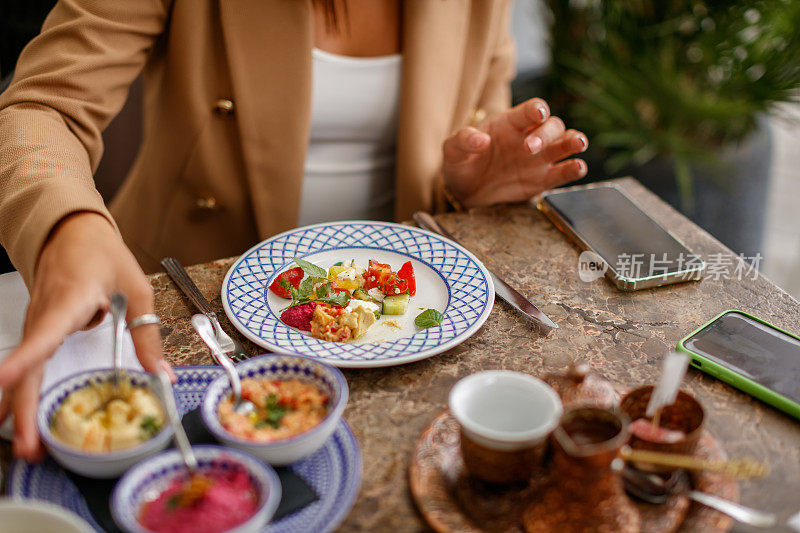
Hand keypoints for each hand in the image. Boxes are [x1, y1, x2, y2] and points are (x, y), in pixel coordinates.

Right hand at [0, 212, 174, 460]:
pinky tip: (18, 423)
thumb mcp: (137, 289)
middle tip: (31, 447)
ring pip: (23, 372)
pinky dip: (22, 395)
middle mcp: (45, 315)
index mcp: (69, 299)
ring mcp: (36, 324)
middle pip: (28, 367)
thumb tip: (163, 374)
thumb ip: (147, 332)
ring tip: (29, 447)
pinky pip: (27, 367)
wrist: (72, 232)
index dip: (25, 360)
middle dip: (23, 407)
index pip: (45, 334)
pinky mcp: (37, 332)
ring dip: (20, 408)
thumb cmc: (104, 256)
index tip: (2, 382)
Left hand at [442, 98, 587, 207]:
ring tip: (579, 146)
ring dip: (573, 142)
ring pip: (565, 144)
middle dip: (546, 134)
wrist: (464, 191)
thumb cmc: (461, 163)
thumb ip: (463, 140)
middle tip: (530, 148)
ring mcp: (539, 158)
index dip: (537, 109)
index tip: (538, 113)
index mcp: (511, 123)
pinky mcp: (543, 180)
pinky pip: (563, 172)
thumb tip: (480, 139)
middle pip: (552, 126)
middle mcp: (530, 137)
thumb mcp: (452, 150)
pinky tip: (577, 167)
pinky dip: (573, 169)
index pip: (530, 110)